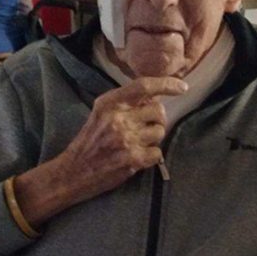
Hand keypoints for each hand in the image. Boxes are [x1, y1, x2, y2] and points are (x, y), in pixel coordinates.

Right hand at [60, 76, 185, 190]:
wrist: (74, 171)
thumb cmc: (90, 141)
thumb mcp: (101, 113)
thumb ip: (124, 103)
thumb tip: (154, 97)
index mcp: (110, 103)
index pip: (144, 86)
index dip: (166, 84)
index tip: (182, 87)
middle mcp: (118, 118)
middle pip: (158, 111)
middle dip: (158, 120)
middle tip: (147, 128)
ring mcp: (126, 140)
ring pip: (160, 133)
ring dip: (153, 139)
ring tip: (137, 144)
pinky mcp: (132, 159)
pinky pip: (157, 153)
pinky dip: (151, 156)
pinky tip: (137, 157)